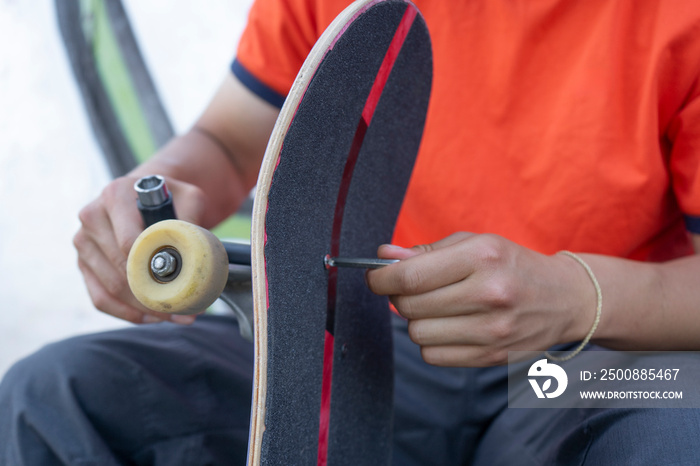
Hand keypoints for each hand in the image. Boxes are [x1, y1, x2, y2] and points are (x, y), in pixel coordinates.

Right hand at [73, 175, 208, 323]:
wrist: (146, 196)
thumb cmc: (170, 197)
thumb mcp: (189, 197)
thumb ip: (192, 218)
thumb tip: (194, 252)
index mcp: (115, 196)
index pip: (128, 242)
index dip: (151, 267)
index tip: (179, 284)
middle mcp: (92, 217)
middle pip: (119, 269)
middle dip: (153, 294)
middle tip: (184, 307)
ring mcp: (83, 242)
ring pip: (110, 287)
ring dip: (144, 308)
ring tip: (175, 315)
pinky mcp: (83, 263)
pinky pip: (100, 298)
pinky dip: (127, 313)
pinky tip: (151, 318)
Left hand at [366, 233, 595, 366]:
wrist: (566, 299)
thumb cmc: (511, 265)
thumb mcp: (474, 243)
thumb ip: (426, 251)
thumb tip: (383, 257)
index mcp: (482, 256)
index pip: (410, 276)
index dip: (381, 278)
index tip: (376, 277)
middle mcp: (488, 293)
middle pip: (409, 306)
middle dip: (399, 297)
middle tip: (411, 288)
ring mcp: (492, 329)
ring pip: (417, 333)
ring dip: (417, 320)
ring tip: (437, 307)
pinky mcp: (492, 356)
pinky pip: (433, 356)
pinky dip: (431, 342)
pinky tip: (449, 326)